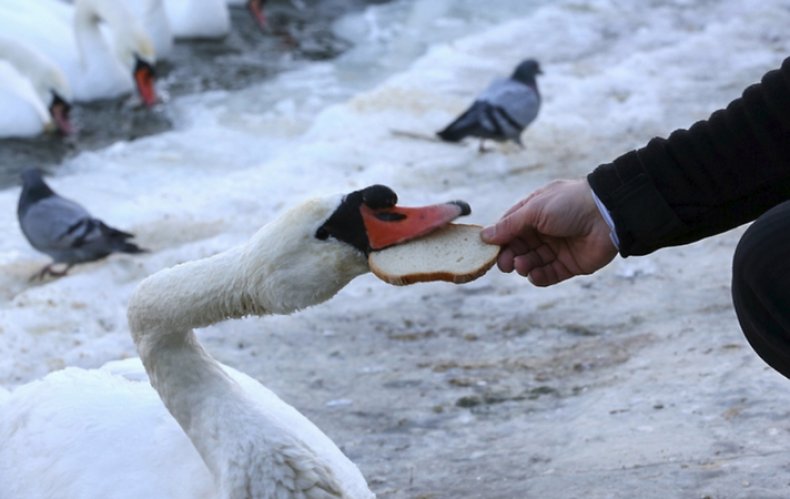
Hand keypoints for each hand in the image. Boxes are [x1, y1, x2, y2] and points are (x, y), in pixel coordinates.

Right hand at [481, 179, 617, 285]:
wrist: (608, 214)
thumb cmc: (569, 204)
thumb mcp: (534, 210)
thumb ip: (509, 225)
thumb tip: (485, 236)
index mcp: (534, 213)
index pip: (510, 228)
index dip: (499, 239)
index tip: (487, 249)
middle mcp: (544, 231)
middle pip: (518, 248)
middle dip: (509, 256)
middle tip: (504, 263)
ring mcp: (557, 248)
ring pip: (531, 262)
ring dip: (523, 265)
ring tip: (522, 265)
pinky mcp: (569, 265)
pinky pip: (548, 274)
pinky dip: (539, 277)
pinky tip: (534, 275)